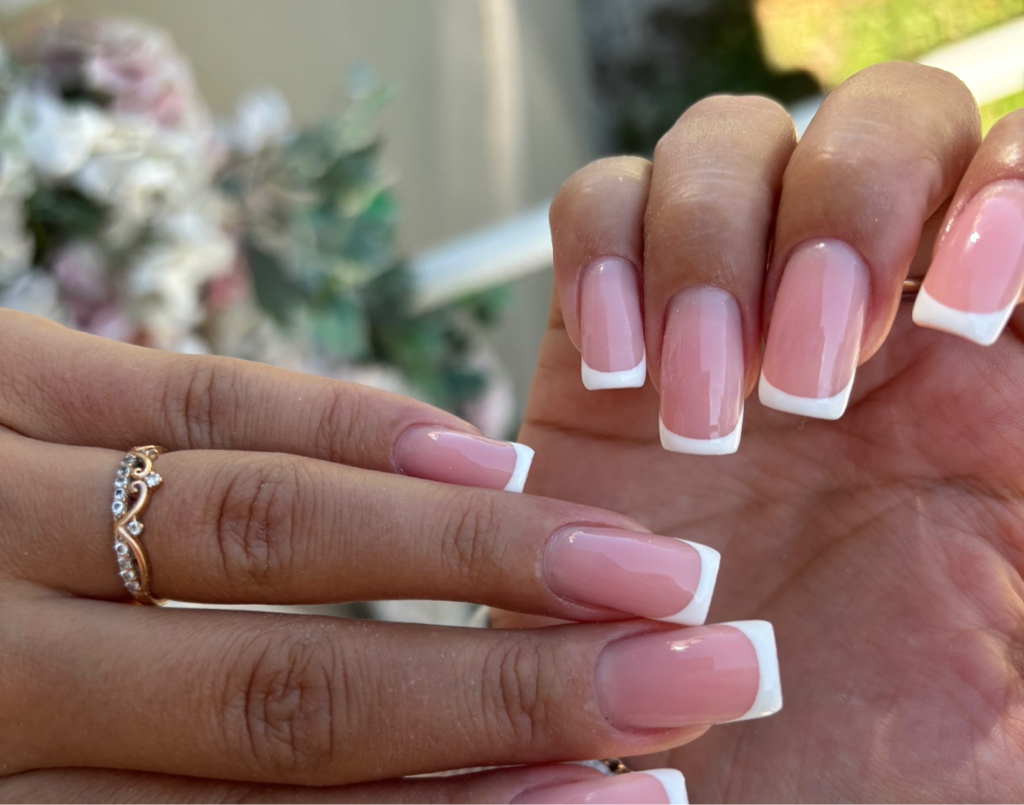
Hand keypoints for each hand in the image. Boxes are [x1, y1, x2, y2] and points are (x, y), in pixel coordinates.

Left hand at [0, 310, 725, 801]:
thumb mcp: (50, 778)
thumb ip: (208, 785)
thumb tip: (456, 786)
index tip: (629, 800)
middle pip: (294, 700)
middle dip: (520, 697)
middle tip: (694, 677)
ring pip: (271, 540)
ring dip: (474, 565)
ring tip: (631, 573)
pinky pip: (203, 404)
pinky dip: (356, 429)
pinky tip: (479, 460)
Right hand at [518, 62, 1023, 800]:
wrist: (697, 799)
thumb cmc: (866, 776)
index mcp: (993, 388)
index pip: (1017, 174)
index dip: (1003, 190)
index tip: (968, 310)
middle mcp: (863, 331)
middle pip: (877, 121)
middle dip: (845, 218)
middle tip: (807, 381)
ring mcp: (723, 320)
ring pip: (730, 145)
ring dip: (714, 248)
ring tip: (698, 408)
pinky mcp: (603, 344)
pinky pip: (597, 207)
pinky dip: (601, 251)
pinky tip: (616, 360)